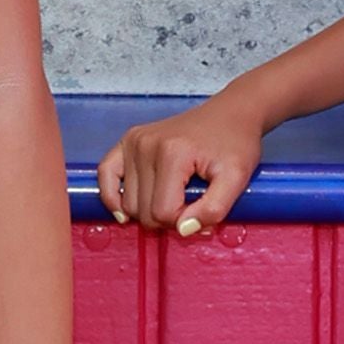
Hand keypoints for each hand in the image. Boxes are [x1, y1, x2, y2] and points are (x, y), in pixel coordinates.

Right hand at [99, 94, 262, 235]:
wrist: (231, 114)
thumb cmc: (235, 143)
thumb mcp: (237, 179)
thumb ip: (213, 210)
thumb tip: (183, 230)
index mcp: (173, 153)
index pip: (164, 213)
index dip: (184, 222)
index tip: (202, 210)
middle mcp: (146, 144)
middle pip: (143, 211)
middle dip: (167, 219)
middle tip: (190, 207)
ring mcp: (134, 141)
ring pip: (128, 202)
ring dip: (149, 209)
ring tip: (173, 197)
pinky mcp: (128, 140)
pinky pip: (105, 174)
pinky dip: (112, 196)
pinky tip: (122, 210)